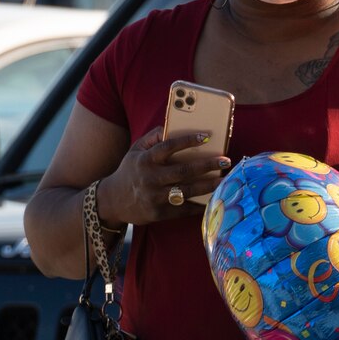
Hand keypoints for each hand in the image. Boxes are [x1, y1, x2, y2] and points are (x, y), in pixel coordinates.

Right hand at [97, 129, 228, 226]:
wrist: (113, 201)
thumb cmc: (131, 170)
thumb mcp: (136, 150)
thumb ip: (153, 137)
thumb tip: (171, 126)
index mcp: (145, 159)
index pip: (168, 147)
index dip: (187, 140)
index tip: (206, 136)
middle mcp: (150, 178)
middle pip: (183, 171)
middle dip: (207, 165)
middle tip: (225, 161)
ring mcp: (154, 197)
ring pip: (186, 191)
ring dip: (207, 186)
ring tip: (224, 180)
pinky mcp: (158, 213)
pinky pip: (183, 209)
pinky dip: (199, 206)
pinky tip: (214, 200)